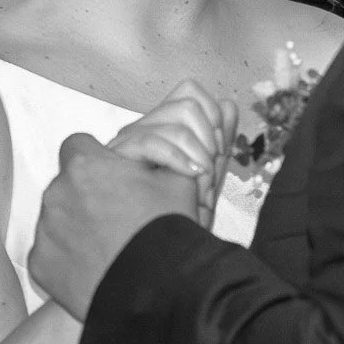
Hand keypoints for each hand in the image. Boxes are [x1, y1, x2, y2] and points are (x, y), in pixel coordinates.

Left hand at [29, 83, 238, 319]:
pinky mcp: (40, 264)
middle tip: (119, 216)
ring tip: (111, 244)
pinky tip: (97, 267)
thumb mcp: (179, 180)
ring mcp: (44, 230)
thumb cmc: (168, 229)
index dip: (98, 160)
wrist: (157, 288)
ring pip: (57, 217)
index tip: (114, 178)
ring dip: (77, 225)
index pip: (79, 145)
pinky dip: (68, 259)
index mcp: (85, 164)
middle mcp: (56, 192)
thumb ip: (163, 156)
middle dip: (87, 194)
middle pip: (67, 183)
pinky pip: (51, 253)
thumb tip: (172, 147)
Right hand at [103, 81, 237, 228]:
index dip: (213, 115)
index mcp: (162, 129)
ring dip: (200, 149)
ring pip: (176, 117)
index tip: (219, 152)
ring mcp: (127, 142)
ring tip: (200, 179)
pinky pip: (150, 140)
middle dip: (211, 136)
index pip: (190, 91)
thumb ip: (219, 139)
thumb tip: (228, 104)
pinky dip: (178, 157)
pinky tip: (188, 177)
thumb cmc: (181, 218)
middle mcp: (143, 129)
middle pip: (188, 101)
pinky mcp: (115, 159)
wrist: (167, 252)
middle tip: (209, 169)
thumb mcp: (208, 175)